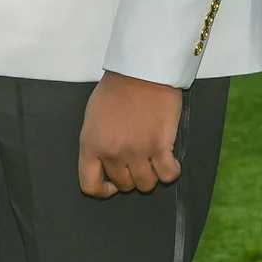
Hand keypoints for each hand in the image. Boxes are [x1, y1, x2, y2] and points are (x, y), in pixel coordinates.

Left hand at [77, 70, 183, 198]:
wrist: (142, 70)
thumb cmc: (117, 89)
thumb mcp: (92, 116)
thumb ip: (96, 142)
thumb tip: (104, 162)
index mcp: (90, 145)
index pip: (90, 186)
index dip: (103, 190)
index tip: (112, 184)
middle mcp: (112, 153)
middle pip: (124, 185)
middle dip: (130, 176)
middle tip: (137, 158)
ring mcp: (137, 152)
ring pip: (146, 184)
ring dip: (151, 174)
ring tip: (152, 157)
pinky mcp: (160, 147)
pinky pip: (168, 175)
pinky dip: (171, 171)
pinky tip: (169, 160)